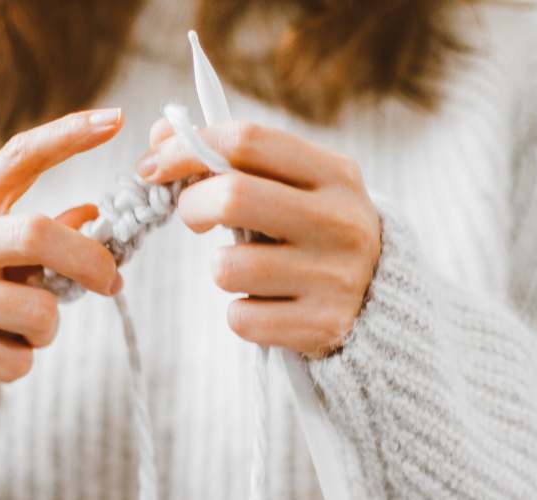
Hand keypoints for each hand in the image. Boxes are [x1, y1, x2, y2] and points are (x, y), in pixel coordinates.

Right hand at [0, 109, 125, 402]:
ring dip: (48, 329)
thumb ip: (41, 232)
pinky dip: (21, 361)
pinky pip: (18, 360)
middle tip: (111, 282)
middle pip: (38, 234)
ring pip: (39, 312)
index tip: (116, 120)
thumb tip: (92, 214)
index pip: (19, 156)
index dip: (68, 136)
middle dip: (90, 261)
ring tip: (20, 329)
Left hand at [137, 120, 380, 356]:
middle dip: (192, 205)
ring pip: (229, 267)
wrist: (382, 302)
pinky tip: (268, 304)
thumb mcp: (296, 185)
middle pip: (233, 197)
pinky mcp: (323, 326)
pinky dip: (241, 314)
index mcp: (335, 173)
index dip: (187, 147)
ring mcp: (335, 277)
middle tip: (191, 216)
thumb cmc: (315, 231)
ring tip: (246, 268)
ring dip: (221, 268)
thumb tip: (159, 137)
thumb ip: (235, 158)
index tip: (154, 165)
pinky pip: (242, 319)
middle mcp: (341, 221)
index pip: (247, 141)